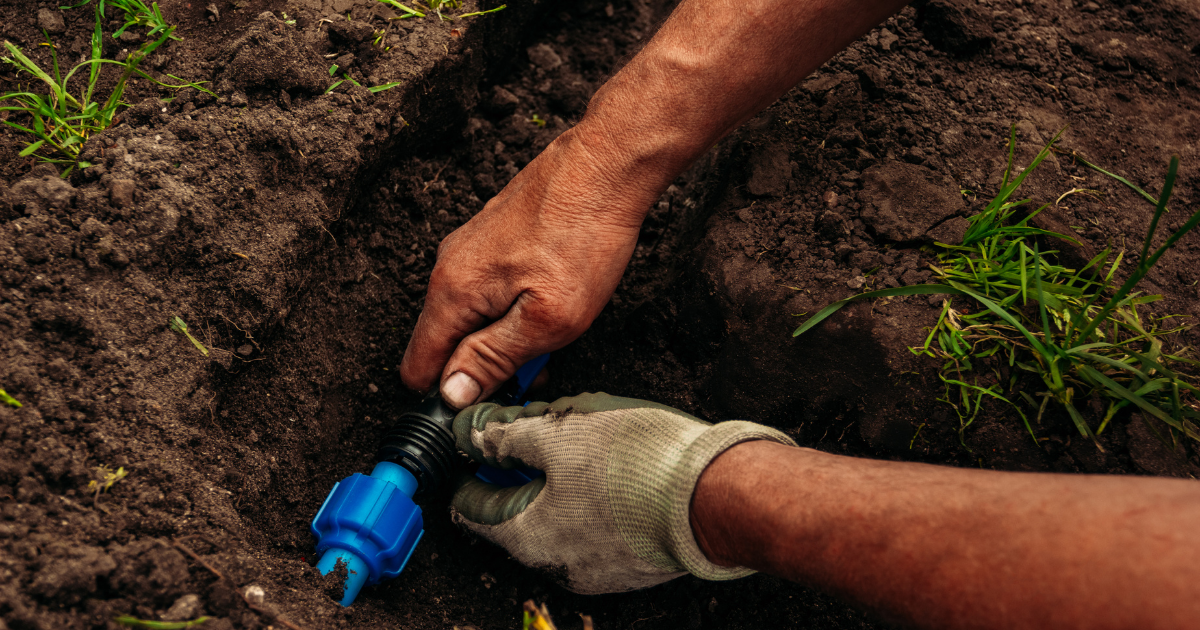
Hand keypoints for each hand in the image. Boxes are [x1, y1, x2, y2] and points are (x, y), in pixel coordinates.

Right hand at [399, 125, 666, 407]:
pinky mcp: (493, 237)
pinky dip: (514, 307)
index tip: (490, 403)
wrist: (606, 165)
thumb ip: (493, 358)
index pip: (418, 367)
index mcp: (452, 293)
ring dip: (505, 337)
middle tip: (538, 370)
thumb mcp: (546, 319)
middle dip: (486, 367)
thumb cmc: (582, 237)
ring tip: (553, 333)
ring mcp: (469, 249)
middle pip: (446, 344)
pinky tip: (552, 300)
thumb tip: (452, 395)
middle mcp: (449, 268)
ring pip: (471, 317)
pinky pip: (489, 290)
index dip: (449, 396)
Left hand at [447, 392, 795, 593]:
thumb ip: (505, 433)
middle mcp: (557, 564)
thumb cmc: (638, 465)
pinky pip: (597, 525)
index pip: (471, 508)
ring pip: (559, 518)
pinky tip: (612, 465)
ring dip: (557, 482)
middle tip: (529, 430)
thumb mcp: (558, 431)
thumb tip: (470, 430)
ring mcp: (599, 567)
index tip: (471, 444)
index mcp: (527, 536)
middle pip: (516, 513)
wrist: (717, 495)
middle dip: (517, 470)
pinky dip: (592, 497)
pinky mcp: (634, 559)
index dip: (467, 470)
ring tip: (578, 440)